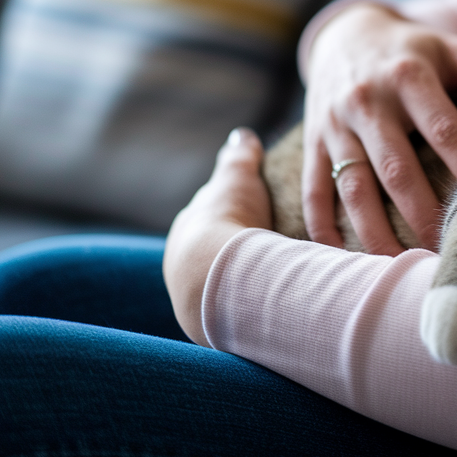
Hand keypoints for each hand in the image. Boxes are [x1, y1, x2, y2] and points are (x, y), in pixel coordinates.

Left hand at [164, 128, 271, 345]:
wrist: (217, 275)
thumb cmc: (226, 220)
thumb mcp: (237, 177)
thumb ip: (239, 156)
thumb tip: (241, 135)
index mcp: (187, 229)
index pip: (209, 218)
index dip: (232, 214)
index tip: (255, 213)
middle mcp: (181, 263)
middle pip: (215, 251)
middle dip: (237, 248)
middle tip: (270, 244)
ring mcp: (193, 294)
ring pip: (222, 280)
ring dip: (242, 277)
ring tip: (275, 274)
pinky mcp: (211, 321)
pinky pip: (233, 304)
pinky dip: (248, 298)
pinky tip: (270, 299)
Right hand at [302, 2, 456, 254]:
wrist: (345, 32)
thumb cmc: (414, 49)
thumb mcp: (453, 50)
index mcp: (408, 76)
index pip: (442, 128)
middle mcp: (367, 101)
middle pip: (397, 168)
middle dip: (422, 214)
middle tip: (447, 251)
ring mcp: (335, 124)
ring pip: (354, 186)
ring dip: (374, 232)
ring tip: (400, 266)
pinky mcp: (313, 141)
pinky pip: (314, 187)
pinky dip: (322, 224)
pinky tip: (341, 255)